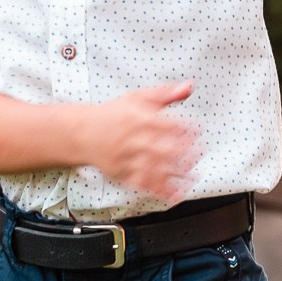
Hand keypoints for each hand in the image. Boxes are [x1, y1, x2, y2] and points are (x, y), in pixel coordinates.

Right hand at [86, 82, 197, 201]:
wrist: (82, 132)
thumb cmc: (115, 114)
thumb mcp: (139, 97)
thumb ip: (165, 93)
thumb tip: (189, 86)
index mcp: (139, 119)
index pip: (165, 124)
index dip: (183, 128)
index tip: (199, 130)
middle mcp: (132, 140)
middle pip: (159, 148)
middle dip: (181, 153)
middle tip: (199, 154)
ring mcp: (126, 158)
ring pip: (152, 169)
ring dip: (173, 175)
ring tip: (192, 178)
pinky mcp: (121, 173)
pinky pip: (141, 183)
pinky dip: (158, 190)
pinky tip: (174, 194)